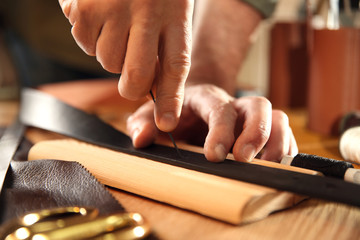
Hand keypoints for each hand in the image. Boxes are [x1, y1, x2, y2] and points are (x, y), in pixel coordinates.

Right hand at [59, 0, 193, 131]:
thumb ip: (164, 46)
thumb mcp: (170, 7)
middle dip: (132, 86)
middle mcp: (145, 11)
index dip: (172, 99)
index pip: (176, 65)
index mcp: (174, 12)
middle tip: (131, 76)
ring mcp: (112, 9)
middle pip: (136, 76)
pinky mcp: (84, 7)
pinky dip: (91, 38)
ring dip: (111, 54)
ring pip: (107, 63)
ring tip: (118, 26)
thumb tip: (152, 89)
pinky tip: (100, 16)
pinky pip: (84, 45)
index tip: (167, 124)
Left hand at [127, 84, 297, 161]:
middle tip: (244, 160)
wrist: (194, 99)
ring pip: (278, 119)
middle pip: (259, 107)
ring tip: (267, 167)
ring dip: (277, 144)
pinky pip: (284, 134)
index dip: (221, 131)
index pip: (220, 109)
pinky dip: (285, 149)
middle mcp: (235, 104)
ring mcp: (252, 116)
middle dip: (256, 134)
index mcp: (207, 98)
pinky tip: (276, 164)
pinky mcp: (263, 128)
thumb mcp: (153, 113)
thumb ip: (142, 122)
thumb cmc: (175, 110)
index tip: (214, 157)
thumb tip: (141, 139)